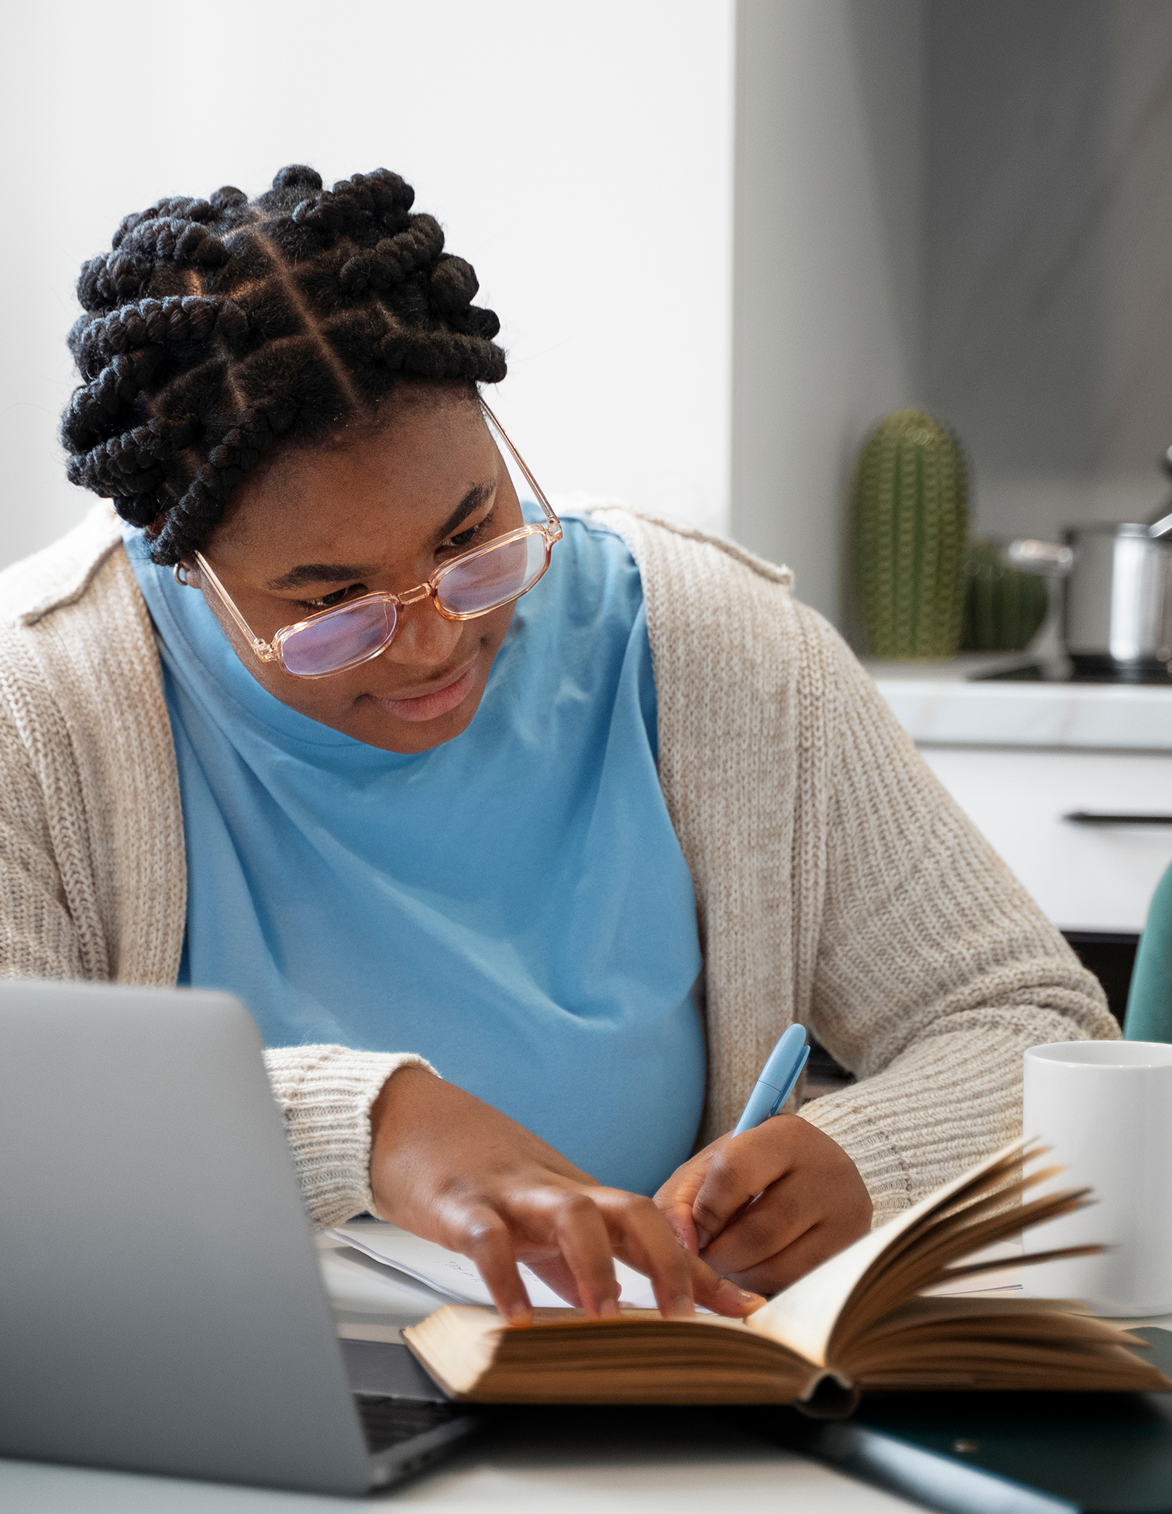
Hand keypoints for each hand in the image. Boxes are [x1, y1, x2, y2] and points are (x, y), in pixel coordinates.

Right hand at [369, 1067, 764, 1324]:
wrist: (404, 1118)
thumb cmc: (471, 1169)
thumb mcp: (530, 1215)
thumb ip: (568, 1262)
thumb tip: (606, 1309)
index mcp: (578, 1195)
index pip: (655, 1226)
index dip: (702, 1270)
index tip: (747, 1312)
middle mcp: (555, 1190)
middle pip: (630, 1208)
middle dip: (669, 1261)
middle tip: (690, 1319)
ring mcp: (510, 1194)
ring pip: (571, 1215)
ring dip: (597, 1268)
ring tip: (609, 1322)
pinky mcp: (460, 1203)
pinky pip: (489, 1239)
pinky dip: (504, 1278)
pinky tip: (515, 1320)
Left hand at [653, 1115, 871, 1295]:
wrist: (810, 1176)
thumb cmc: (748, 1173)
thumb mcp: (710, 1169)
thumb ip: (681, 1201)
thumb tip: (684, 1247)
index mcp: (786, 1134)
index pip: (733, 1174)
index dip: (704, 1213)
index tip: (694, 1231)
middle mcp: (828, 1168)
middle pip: (757, 1232)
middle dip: (719, 1255)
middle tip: (707, 1257)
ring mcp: (849, 1212)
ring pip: (778, 1266)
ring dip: (740, 1276)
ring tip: (732, 1261)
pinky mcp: (855, 1249)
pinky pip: (798, 1285)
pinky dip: (767, 1285)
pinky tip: (759, 1268)